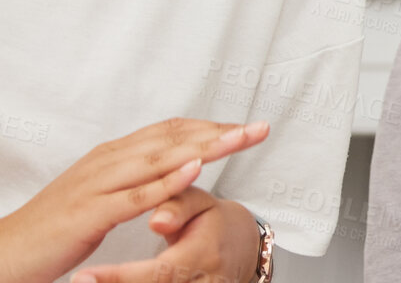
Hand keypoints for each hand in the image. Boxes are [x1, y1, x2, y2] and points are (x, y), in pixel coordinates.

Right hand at [0, 119, 267, 282]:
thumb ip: (134, 179)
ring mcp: (99, 184)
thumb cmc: (56, 227)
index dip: (210, 128)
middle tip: (260, 128)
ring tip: (241, 139)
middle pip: (173, 138)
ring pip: (160, 159)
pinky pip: (135, 194)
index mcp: (112, 155)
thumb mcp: (103, 195)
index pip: (171, 132)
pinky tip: (195, 170)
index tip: (246, 128)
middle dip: (220, 132)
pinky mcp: (91, 212)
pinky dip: (167, 180)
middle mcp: (108, 161)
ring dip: (205, 147)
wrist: (7, 250)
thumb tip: (171, 167)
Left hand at [75, 190, 260, 282]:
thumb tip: (156, 219)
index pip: (158, 272)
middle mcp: (205, 281)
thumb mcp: (201, 205)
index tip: (81, 276)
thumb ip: (178, 205)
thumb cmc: (211, 221)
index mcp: (205, 254)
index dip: (119, 278)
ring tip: (84, 282)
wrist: (239, 246)